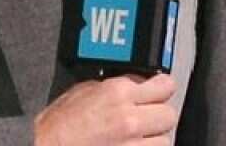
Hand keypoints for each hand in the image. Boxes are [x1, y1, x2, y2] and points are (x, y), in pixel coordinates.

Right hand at [34, 73, 177, 145]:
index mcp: (118, 92)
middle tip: (147, 121)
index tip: (158, 95)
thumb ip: (115, 86)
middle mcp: (129, 118)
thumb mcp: (84, 92)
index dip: (162, 91)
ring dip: (153, 141)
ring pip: (164, 141)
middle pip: (168, 115)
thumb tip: (137, 85)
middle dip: (158, 118)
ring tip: (137, 141)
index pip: (165, 85)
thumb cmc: (57, 126)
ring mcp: (131, 145)